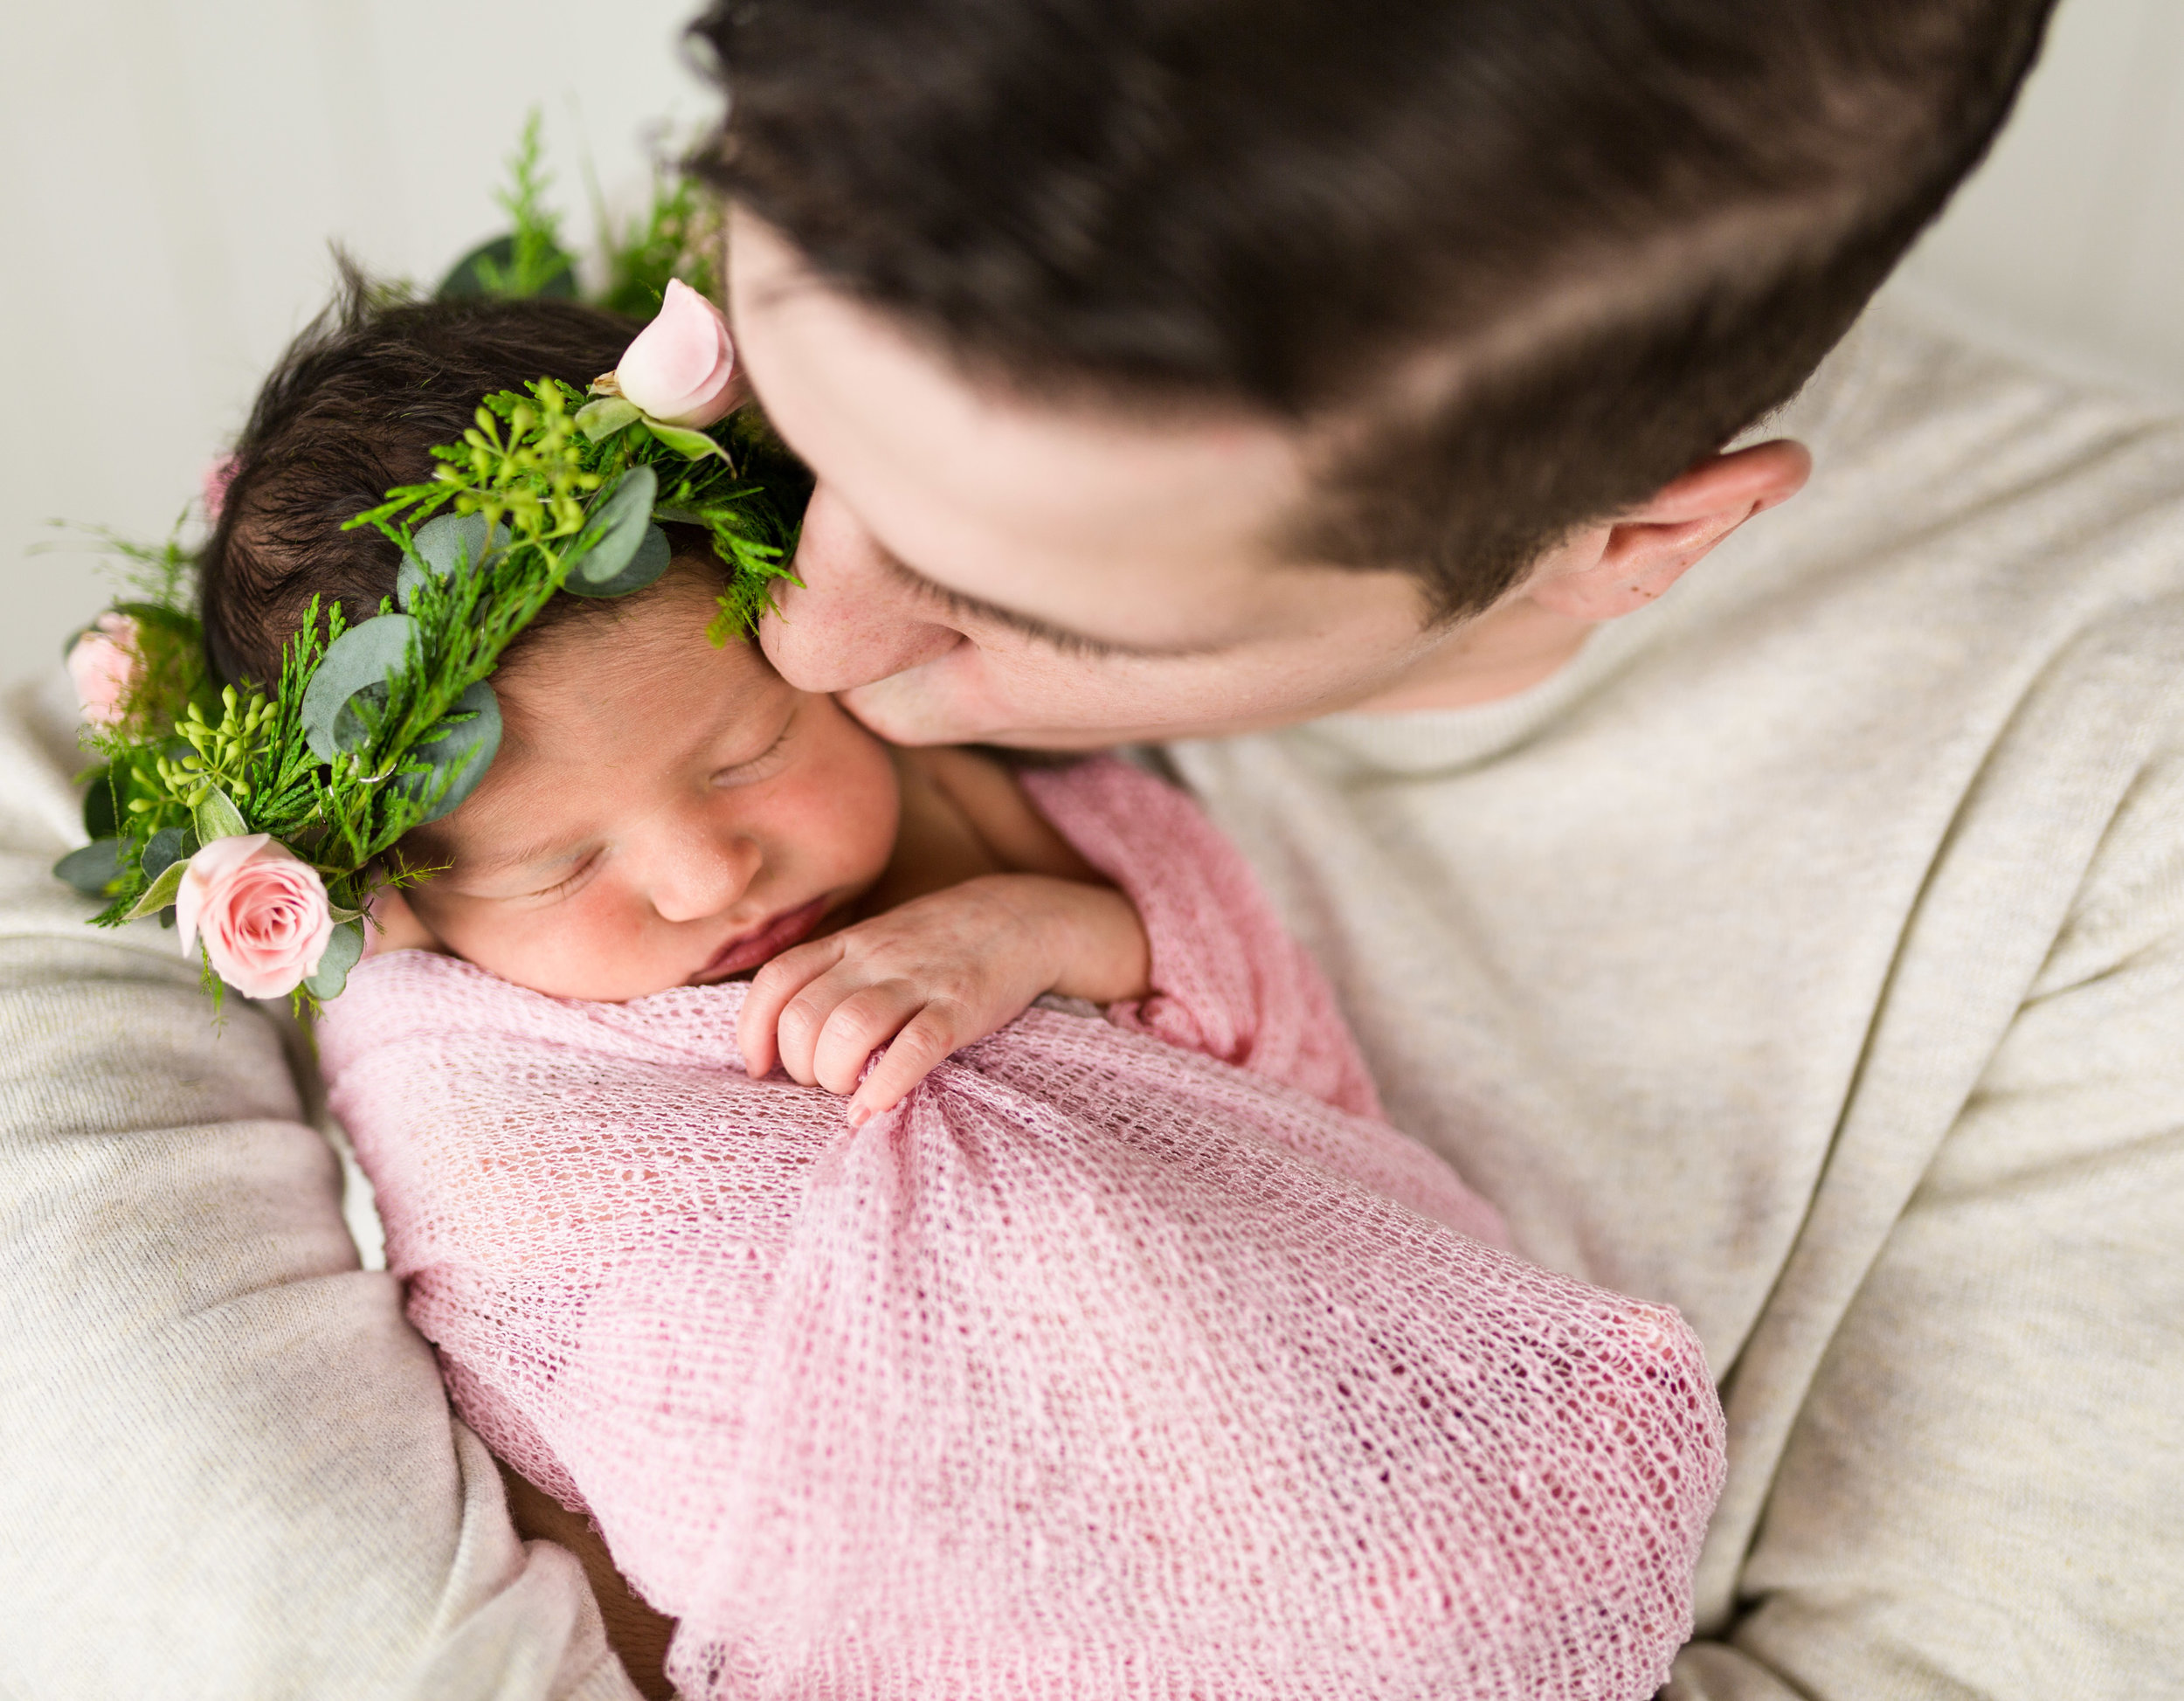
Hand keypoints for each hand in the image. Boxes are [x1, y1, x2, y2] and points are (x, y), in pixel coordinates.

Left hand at [737, 874, 1148, 1123]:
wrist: (1021, 917)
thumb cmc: (938, 944)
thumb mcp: (878, 943)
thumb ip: (834, 975)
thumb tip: (785, 1036)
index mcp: (849, 943)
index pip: (778, 979)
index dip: (755, 1029)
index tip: (761, 1066)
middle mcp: (875, 959)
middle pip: (807, 1015)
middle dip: (801, 1065)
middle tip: (822, 1081)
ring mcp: (919, 981)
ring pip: (850, 1029)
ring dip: (835, 1076)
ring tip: (847, 1093)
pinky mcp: (961, 1007)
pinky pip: (915, 1047)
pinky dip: (886, 1083)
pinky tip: (873, 1108)